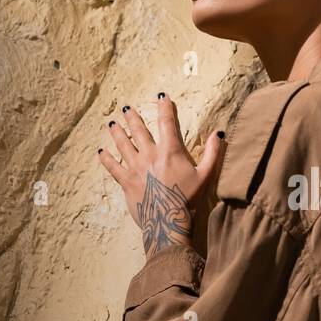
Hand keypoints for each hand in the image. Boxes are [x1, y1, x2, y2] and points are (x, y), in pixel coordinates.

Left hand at [98, 96, 226, 258]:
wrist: (168, 223)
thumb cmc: (190, 200)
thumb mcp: (206, 175)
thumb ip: (212, 152)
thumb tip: (220, 133)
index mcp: (170, 151)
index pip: (167, 122)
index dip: (165, 107)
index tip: (162, 96)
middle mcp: (150, 155)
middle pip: (139, 130)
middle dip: (133, 116)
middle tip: (126, 107)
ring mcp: (135, 168)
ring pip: (123, 144)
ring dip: (117, 132)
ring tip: (112, 123)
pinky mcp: (126, 182)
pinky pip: (113, 167)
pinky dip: (106, 158)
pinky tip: (100, 152)